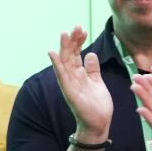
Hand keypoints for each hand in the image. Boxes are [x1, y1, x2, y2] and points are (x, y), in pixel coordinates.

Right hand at [48, 27, 112, 141]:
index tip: (82, 30)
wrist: (99, 124)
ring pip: (65, 62)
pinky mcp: (70, 92)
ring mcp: (69, 84)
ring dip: (64, 48)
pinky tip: (53, 53)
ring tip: (64, 33)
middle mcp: (72, 77)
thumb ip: (92, 69)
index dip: (78, 41)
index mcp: (79, 74)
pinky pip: (62, 76)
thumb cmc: (97, 105)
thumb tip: (90, 54)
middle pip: (69, 55)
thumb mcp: (97, 82)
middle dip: (72, 40)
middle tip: (76, 26)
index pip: (76, 54)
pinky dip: (57, 65)